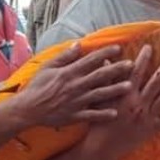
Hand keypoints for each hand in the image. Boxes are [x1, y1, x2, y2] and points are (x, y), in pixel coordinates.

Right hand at [18, 44, 133, 126]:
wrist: (28, 109)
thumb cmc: (37, 87)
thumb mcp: (48, 67)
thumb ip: (64, 57)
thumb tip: (79, 44)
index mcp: (69, 73)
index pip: (90, 60)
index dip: (105, 53)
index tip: (119, 48)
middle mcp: (75, 86)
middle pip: (99, 76)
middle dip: (116, 69)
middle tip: (132, 65)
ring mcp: (76, 101)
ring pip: (99, 94)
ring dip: (115, 90)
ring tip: (129, 86)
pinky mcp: (74, 115)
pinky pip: (91, 115)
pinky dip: (103, 114)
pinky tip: (115, 113)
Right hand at [88, 45, 159, 156]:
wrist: (102, 147)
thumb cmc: (99, 122)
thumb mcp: (100, 99)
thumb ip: (106, 81)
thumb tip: (106, 62)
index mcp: (126, 94)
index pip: (136, 72)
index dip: (143, 58)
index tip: (149, 47)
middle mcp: (139, 102)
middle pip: (155, 81)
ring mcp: (147, 116)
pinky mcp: (151, 129)